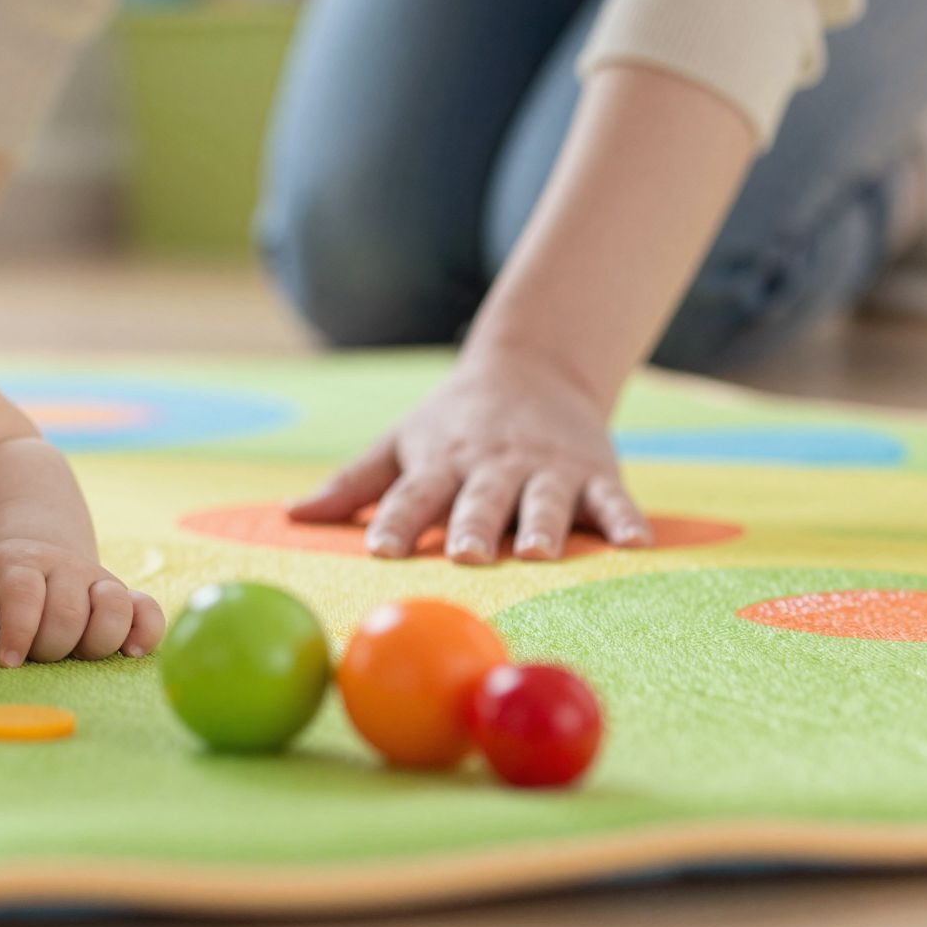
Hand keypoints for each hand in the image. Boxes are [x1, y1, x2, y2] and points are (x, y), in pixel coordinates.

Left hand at [0, 538, 165, 665]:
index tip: (8, 661)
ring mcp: (98, 580)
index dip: (19, 629)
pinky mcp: (126, 596)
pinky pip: (148, 611)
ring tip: (77, 655)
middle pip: (68, 611)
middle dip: (51, 646)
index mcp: (20, 566)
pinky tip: (129, 654)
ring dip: (96, 641)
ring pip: (113, 607)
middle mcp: (64, 569)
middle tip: (37, 657)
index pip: (24, 592)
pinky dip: (145, 633)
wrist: (34, 553)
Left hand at [287, 349, 652, 562]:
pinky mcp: (594, 473)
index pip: (411, 495)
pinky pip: (612, 500)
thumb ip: (353, 484)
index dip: (393, 521)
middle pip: (478, 500)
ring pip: (542, 500)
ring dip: (542, 525)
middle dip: (471, 527)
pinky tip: (635, 544)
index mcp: (440, 463)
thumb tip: (290, 515)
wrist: (532, 369)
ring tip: (538, 553)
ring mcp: (545, 470)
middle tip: (465, 556)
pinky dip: (625, 520)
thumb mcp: (401, 442)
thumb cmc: (452, 424)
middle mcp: (491, 467)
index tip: (377, 551)